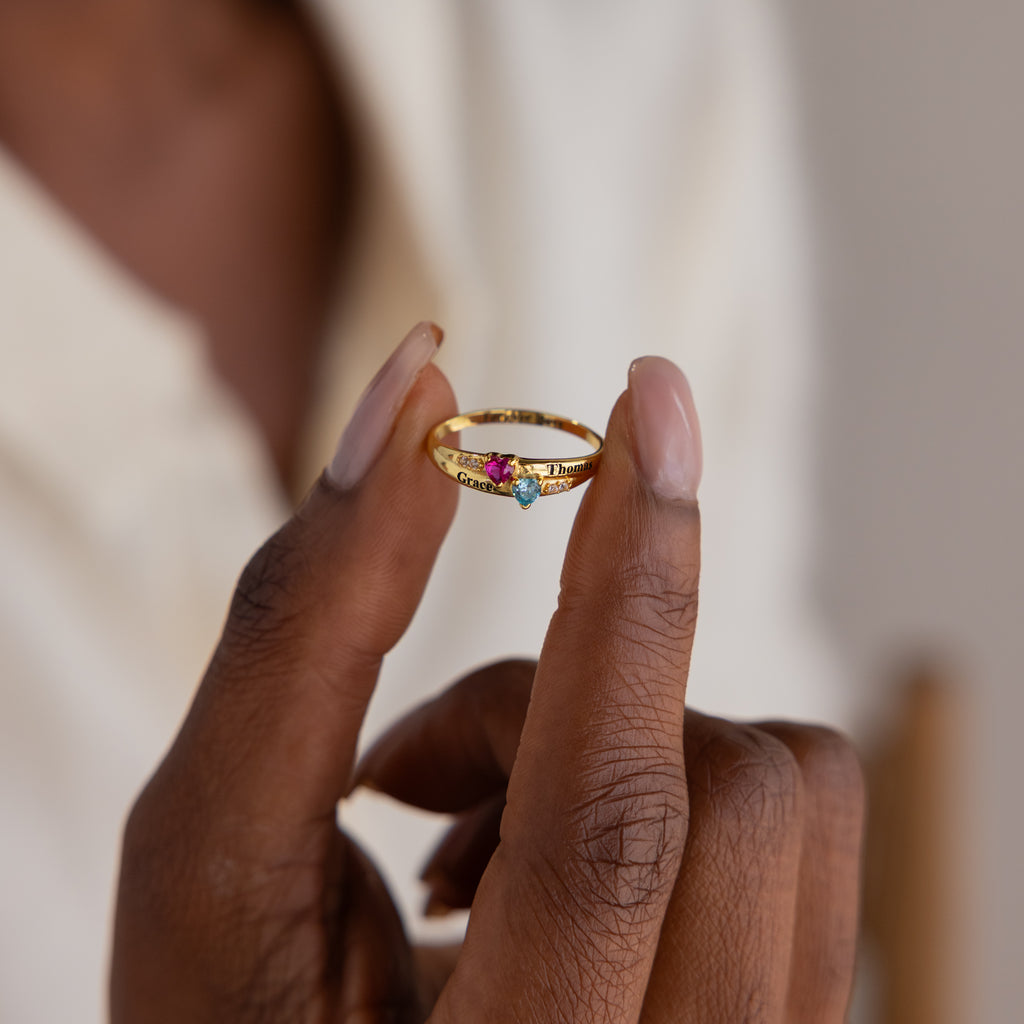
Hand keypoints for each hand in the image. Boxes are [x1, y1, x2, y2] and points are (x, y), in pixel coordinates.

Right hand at [111, 329, 863, 1021]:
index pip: (616, 814)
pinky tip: (543, 871)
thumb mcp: (208, 855)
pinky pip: (791, 828)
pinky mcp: (778, 1000)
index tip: (651, 403)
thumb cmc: (230, 1016)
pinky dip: (664, 790)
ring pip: (787, 794)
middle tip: (410, 781)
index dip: (631, 583)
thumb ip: (302, 628)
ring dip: (614, 750)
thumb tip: (412, 405)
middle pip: (727, 788)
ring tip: (473, 845)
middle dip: (561, 706)